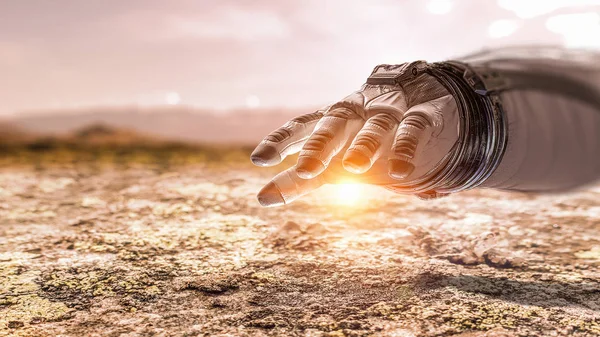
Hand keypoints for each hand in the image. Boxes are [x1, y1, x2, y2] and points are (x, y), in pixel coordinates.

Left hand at [251, 62, 459, 205]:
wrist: (418, 104)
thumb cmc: (361, 140)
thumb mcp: (331, 161)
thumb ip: (298, 180)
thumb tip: (260, 199)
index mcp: (330, 120)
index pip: (301, 126)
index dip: (281, 140)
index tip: (260, 160)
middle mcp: (356, 112)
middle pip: (334, 123)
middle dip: (319, 145)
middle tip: (305, 170)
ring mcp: (388, 111)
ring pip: (374, 125)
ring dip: (364, 144)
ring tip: (354, 168)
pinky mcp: (422, 114)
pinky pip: (413, 128)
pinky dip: (405, 147)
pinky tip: (399, 172)